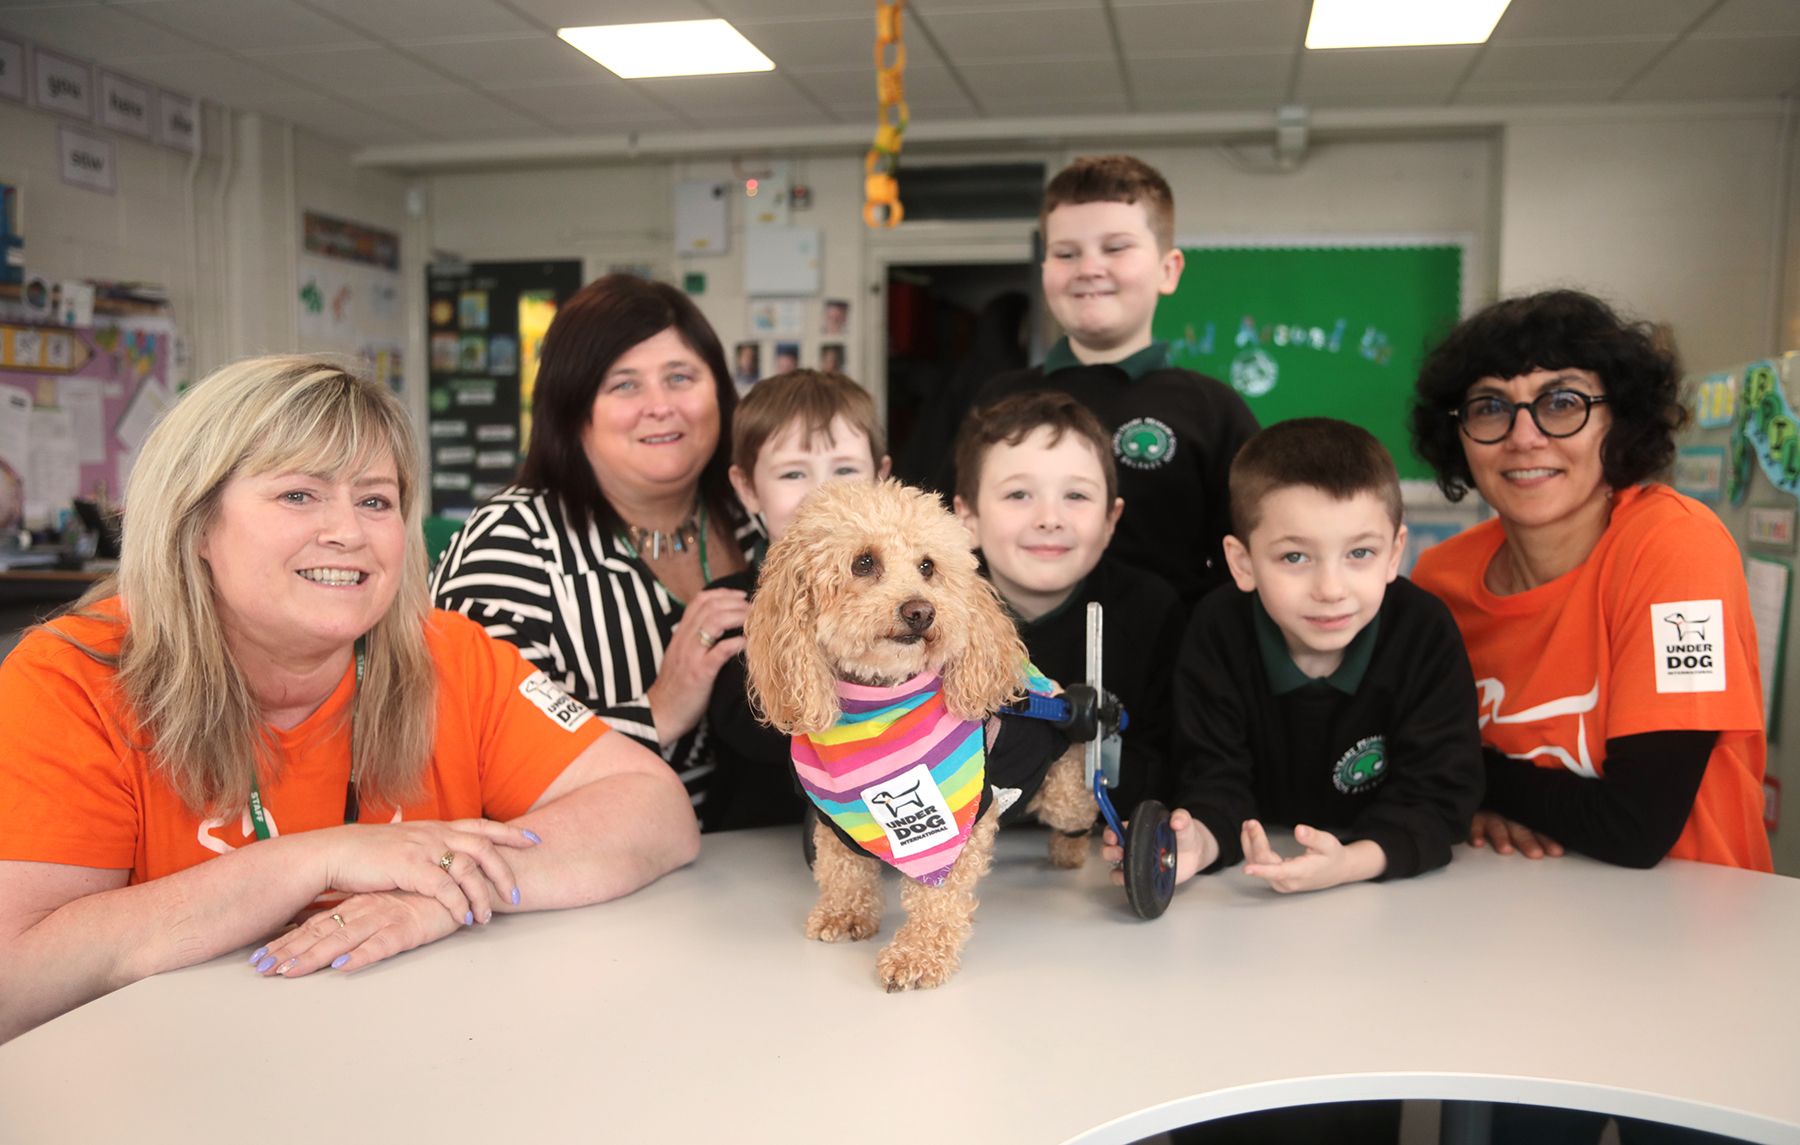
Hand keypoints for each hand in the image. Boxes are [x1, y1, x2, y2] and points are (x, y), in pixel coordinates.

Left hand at [252, 891, 463, 977]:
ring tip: (288, 972)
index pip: (316, 924)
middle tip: (261, 969)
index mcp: (360, 903)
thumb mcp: (390, 898)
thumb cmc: (429, 892)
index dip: (288, 941)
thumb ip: (364, 909)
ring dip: (314, 957)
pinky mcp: (410, 926)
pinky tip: (342, 966)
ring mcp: (386, 916)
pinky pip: (382, 944)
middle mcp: (367, 909)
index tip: (260, 957)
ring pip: (343, 939)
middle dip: (289, 951)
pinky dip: (361, 956)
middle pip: (321, 933)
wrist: (466, 879)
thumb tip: (334, 925)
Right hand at [312, 819, 539, 926]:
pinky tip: (463, 918)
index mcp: (436, 827)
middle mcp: (434, 834)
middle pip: (483, 848)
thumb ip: (427, 845)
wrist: (335, 852)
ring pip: (468, 869)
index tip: (534, 840)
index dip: (510, 833)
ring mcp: (423, 849)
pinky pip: (444, 887)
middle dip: (504, 872)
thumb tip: (442, 853)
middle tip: (516, 894)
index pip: (481, 826)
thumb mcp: (405, 842)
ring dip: (481, 895)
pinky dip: (458, 904)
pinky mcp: (409, 868)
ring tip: (486, 918)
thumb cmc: (368, 852)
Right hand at [647, 588, 749, 742]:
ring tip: (753, 620)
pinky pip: (719, 651)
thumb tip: (720, 628)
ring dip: (738, 616)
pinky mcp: (700, 673)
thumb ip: (696, 640)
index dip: (722, 594)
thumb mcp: (682, 656)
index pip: (699, 601)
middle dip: (735, 603)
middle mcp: (684, 640)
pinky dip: (736, 642)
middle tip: (753, 608)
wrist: (661, 713)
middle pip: (710, 606)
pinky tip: (748, 642)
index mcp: (680, 634)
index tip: (740, 596)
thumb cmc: (676, 687)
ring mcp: (691, 655)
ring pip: (714, 622)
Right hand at [1100, 808, 1210, 888]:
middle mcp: (1132, 847)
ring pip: (1115, 867)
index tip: (1114, 836)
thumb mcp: (1184, 823)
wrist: (1194, 853)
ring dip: (1115, 868)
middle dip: (1109, 850)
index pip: (1115, 829)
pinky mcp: (1143, 877)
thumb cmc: (1184, 835)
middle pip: (1110, 849)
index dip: (1110, 833)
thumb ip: (1181, 818)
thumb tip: (1176, 820)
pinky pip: (1127, 881)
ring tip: (1126, 868)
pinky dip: (1125, 882)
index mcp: (1137, 830)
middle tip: (1119, 852)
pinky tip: (1132, 880)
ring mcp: (1136, 863)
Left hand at [1239, 820, 1376, 892]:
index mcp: (1301, 873)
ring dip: (1249, 844)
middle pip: (1263, 862)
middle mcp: (1288, 881)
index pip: (1277, 872)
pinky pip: (1260, 864)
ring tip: (1248, 825)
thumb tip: (1299, 830)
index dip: (1261, 871)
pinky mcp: (1276, 879)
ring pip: (1258, 864)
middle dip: (1254, 841)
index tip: (1247, 870)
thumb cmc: (1332, 856)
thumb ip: (1313, 837)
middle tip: (1251, 822)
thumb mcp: (1328, 843)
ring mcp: (1280, 882)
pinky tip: (1249, 836)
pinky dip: (1252, 849)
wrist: (1337, 871)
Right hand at [1468, 809, 1563, 858]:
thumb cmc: (1503, 808)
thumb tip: (1560, 846)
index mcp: (1522, 817)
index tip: (1557, 852)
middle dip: (1527, 841)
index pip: (1536, 829)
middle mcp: (1507, 816)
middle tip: (1535, 854)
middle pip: (1519, 829)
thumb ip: (1534, 827)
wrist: (1479, 788)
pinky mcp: (1471, 815)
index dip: (1546, 840)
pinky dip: (1474, 832)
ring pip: (1497, 826)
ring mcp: (1489, 814)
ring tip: (1506, 850)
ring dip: (1501, 838)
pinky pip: (1471, 823)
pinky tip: (1477, 843)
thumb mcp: (1521, 814)